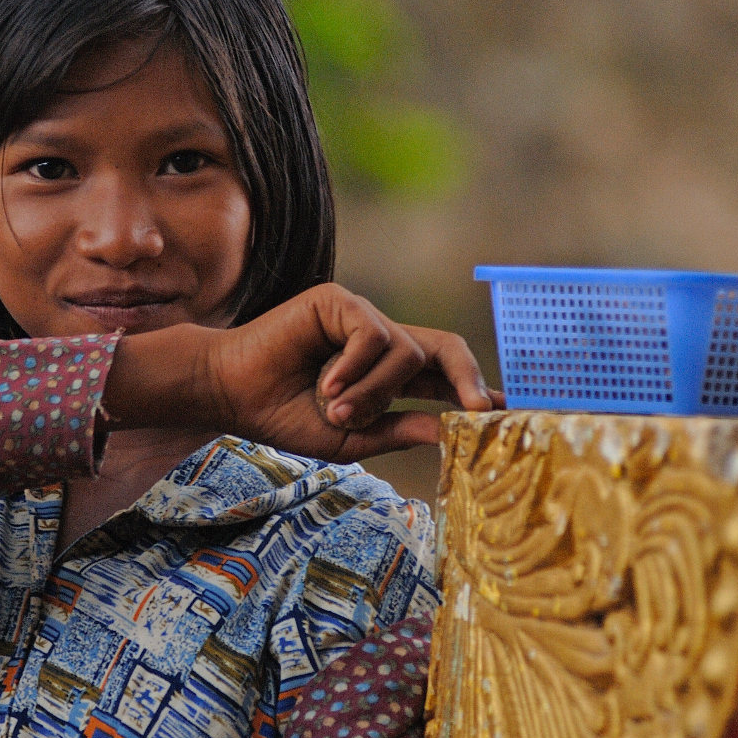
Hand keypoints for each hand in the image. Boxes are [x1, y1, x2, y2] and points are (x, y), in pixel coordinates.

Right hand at [106, 283, 501, 463]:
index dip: (474, 391)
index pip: (443, 377)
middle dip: (468, 377)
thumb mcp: (351, 435)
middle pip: (446, 346)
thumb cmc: (284, 415)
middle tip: (478, 408)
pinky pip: (375, 335)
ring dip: (376, 390)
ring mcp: (361, 318)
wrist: (232, 394)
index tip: (505, 412)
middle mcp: (380, 341)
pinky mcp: (339, 301)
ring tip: (335, 408)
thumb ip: (400, 429)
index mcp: (387, 375)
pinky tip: (325, 384)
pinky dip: (355, 368)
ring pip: (406, 351)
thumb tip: (451, 429)